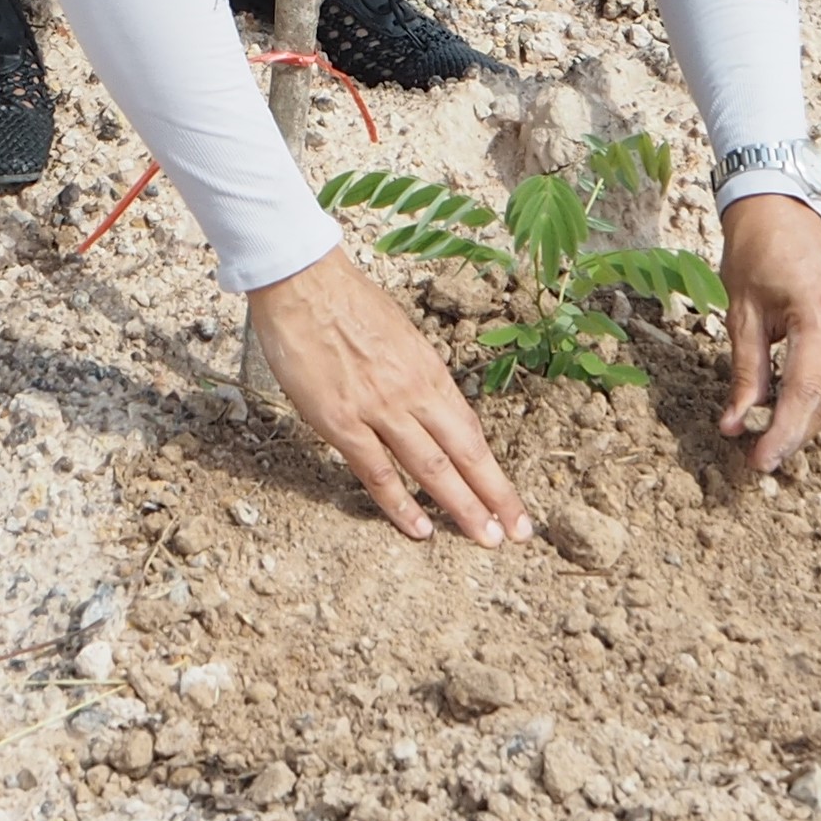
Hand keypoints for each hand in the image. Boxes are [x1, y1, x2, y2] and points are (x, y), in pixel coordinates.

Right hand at [246, 247, 532, 545]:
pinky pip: (376, 472)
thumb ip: (414, 374)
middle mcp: (412, 392)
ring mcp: (379, 409)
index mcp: (428, 369)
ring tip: (485, 538)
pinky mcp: (341, 421)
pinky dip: (400, 504)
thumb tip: (426, 405)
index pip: (470, 430)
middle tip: (517, 533)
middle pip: (464, 453)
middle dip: (494, 496)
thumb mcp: (399, 334)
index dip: (492, 470)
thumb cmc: (346, 301)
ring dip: (461, 506)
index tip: (511, 500)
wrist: (303, 283)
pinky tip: (420, 529)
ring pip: (431, 468)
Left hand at [716, 196, 820, 473]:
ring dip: (809, 418)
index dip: (784, 434)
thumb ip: (743, 372)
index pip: (805, 392)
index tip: (761, 463)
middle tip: (760, 456)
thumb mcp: (740, 312)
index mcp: (819, 313)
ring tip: (771, 431)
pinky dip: (820, 394)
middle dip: (796, 433)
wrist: (780, 208)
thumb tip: (734, 425)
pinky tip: (791, 401)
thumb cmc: (753, 252)